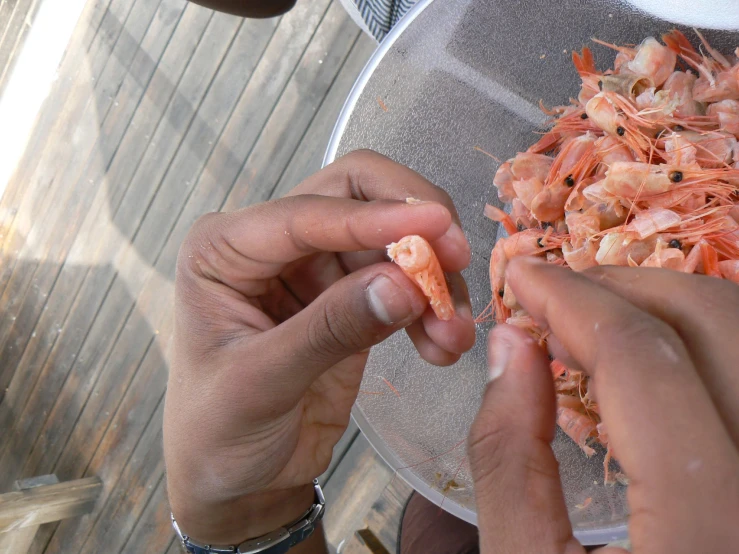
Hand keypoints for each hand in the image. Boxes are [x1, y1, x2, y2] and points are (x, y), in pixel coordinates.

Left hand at [163, 150, 474, 544]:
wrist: (237, 478)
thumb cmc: (218, 431)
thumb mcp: (260, 384)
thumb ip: (329, 330)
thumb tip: (404, 285)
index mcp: (225, 248)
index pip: (308, 212)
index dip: (374, 218)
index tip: (437, 226)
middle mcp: (272, 243)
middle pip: (356, 194)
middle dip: (411, 221)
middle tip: (458, 257)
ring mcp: (316, 267)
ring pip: (391, 239)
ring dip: (431, 276)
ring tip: (453, 334)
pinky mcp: (351, 297)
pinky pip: (403, 281)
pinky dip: (431, 305)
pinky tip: (442, 346)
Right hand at [468, 257, 738, 552]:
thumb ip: (509, 460)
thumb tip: (510, 346)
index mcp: (710, 526)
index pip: (643, 362)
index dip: (572, 301)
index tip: (521, 277)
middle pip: (716, 326)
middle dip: (623, 289)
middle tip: (554, 296)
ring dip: (663, 311)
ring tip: (589, 327)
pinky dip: (693, 349)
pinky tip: (640, 370)